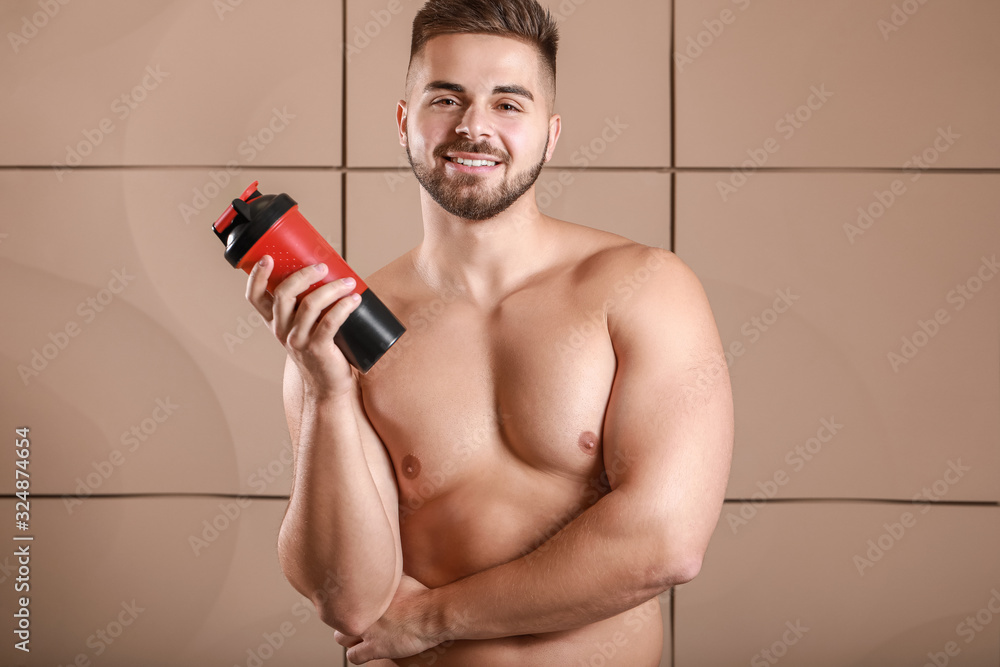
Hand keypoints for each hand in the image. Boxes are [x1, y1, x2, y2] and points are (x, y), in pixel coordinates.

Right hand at [246, 256, 360, 399]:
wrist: (326, 385)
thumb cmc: (318, 349)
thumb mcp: (303, 327)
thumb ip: (306, 305)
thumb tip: (330, 271)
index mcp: (274, 321)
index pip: (254, 297)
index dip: (257, 276)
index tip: (268, 258)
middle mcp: (281, 330)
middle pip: (283, 294)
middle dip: (303, 275)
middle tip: (321, 267)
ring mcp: (298, 340)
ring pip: (310, 305)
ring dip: (331, 288)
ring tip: (347, 282)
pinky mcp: (318, 349)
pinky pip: (330, 322)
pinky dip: (344, 307)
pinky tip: (354, 299)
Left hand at [333, 574, 440, 663]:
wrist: (431, 614)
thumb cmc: (420, 594)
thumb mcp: (400, 576)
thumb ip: (386, 573)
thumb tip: (385, 560)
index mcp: (366, 593)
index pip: (343, 596)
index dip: (348, 601)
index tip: (353, 603)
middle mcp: (362, 611)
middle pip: (339, 617)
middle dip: (347, 618)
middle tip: (357, 619)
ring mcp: (367, 631)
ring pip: (341, 638)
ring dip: (349, 638)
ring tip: (360, 635)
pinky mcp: (375, 648)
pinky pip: (353, 657)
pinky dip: (358, 655)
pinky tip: (367, 650)